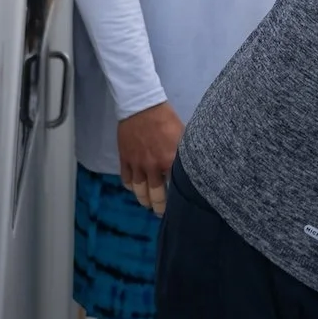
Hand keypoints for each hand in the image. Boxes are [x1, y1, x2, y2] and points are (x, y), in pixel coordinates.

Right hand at [117, 101, 183, 216]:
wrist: (142, 106)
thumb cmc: (166, 118)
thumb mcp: (182, 133)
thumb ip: (185, 151)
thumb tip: (193, 162)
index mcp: (169, 160)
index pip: (174, 187)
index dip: (176, 198)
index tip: (180, 205)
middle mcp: (152, 167)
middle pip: (155, 196)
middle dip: (159, 207)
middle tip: (161, 212)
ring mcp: (137, 164)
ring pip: (139, 191)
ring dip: (144, 200)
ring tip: (148, 204)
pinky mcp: (125, 159)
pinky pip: (126, 180)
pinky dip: (131, 187)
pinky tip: (135, 188)